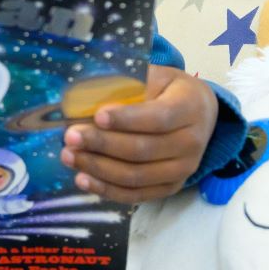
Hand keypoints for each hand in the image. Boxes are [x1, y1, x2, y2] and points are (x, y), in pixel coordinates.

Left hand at [61, 65, 216, 203]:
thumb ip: (130, 82)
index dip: (126, 119)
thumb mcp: (157, 74)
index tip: (97, 116)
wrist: (200, 113)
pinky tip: (83, 179)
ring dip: (99, 168)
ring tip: (69, 156)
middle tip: (70, 137)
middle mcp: (191, 143)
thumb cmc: (169, 89)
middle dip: (102, 145)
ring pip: (137, 176)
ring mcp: (183, 169)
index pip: (157, 118)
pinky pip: (137, 195)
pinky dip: (108, 190)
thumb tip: (89, 91)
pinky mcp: (171, 187)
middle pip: (142, 150)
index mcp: (189, 108)